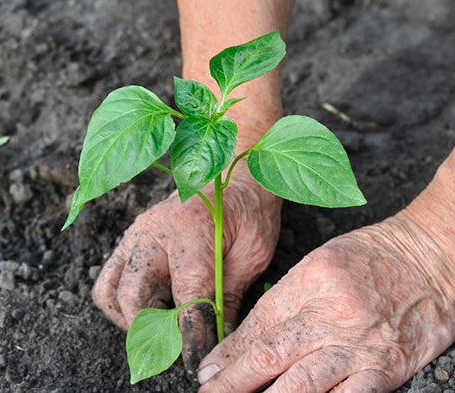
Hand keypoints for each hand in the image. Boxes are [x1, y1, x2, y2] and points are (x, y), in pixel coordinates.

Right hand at [92, 173, 280, 370]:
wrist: (231, 173)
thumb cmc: (248, 211)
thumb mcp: (253, 254)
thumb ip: (230, 296)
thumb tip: (218, 339)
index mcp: (191, 232)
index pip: (186, 297)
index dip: (191, 335)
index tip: (196, 361)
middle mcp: (154, 232)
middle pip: (133, 297)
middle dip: (154, 332)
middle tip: (176, 348)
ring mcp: (135, 235)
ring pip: (110, 291)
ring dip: (130, 319)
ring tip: (161, 329)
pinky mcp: (128, 241)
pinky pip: (109, 279)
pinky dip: (123, 303)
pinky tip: (152, 310)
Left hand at [197, 213, 454, 392]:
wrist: (432, 257)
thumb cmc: (369, 260)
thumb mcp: (316, 269)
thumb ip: (278, 306)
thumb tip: (237, 346)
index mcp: (307, 284)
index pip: (257, 328)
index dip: (227, 357)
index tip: (206, 375)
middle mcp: (330, 315)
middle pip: (272, 356)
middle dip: (235, 384)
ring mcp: (360, 345)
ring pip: (305, 384)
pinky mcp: (387, 368)